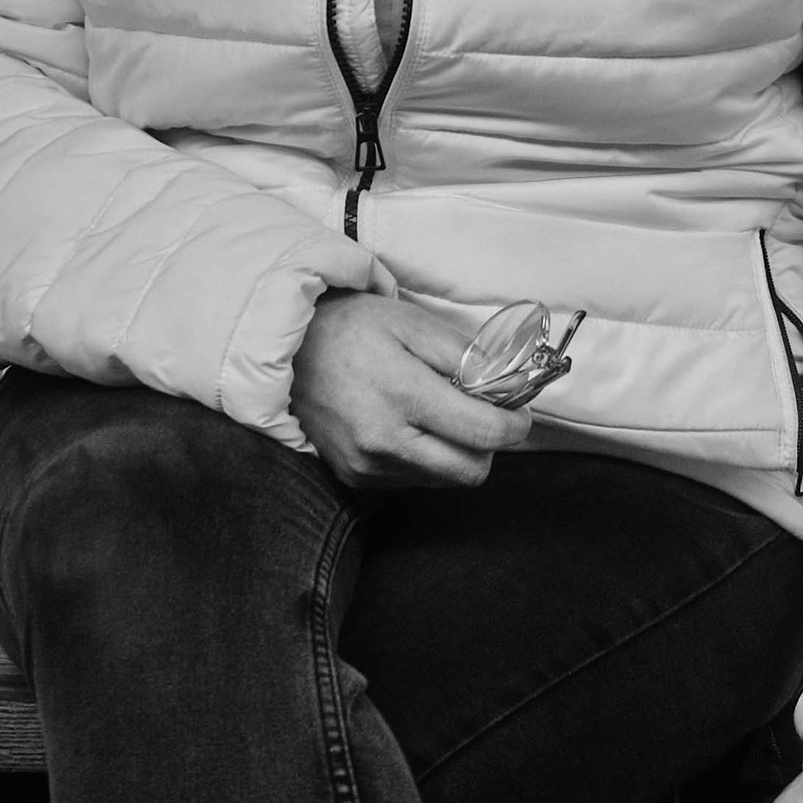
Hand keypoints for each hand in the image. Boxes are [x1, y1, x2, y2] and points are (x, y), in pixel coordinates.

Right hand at [291, 293, 534, 489]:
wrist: (286, 350)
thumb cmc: (352, 327)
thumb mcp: (411, 322)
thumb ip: (465, 356)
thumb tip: (507, 385)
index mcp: (402, 394)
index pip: (484, 433)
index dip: (514, 424)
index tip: (516, 410)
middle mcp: (384, 441)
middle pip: (472, 471)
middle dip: (487, 445)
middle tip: (480, 412)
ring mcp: (367, 465)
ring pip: (445, 480)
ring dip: (455, 452)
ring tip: (436, 413)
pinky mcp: (355, 477)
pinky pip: (413, 480)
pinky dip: (425, 459)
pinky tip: (408, 425)